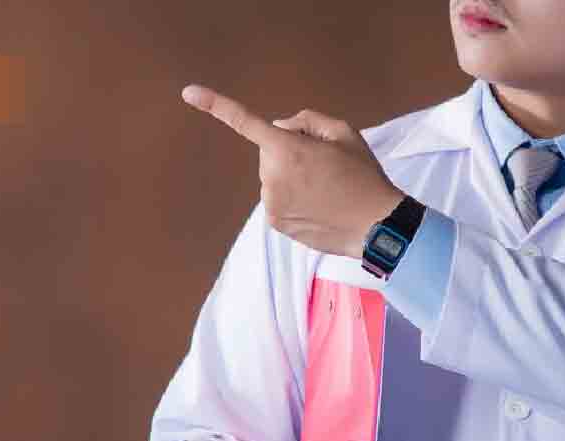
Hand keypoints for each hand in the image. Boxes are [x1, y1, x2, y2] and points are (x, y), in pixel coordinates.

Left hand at [180, 83, 405, 258]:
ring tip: (324, 190)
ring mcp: (270, 202)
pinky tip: (317, 206)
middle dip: (289, 154)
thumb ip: (306, 120)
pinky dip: (293, 199)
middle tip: (324, 168)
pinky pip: (277, 199)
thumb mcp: (344, 133)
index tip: (188, 92)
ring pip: (273, 178)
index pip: (246, 122)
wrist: (376, 225)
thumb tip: (277, 126)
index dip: (216, 105)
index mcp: (288, 148)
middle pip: (270, 153)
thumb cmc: (363, 176)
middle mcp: (271, 176)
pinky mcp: (275, 222)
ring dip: (292, 178)